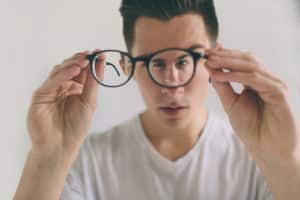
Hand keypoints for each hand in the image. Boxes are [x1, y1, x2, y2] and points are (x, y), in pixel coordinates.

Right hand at [27, 50, 104, 156]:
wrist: (62, 145)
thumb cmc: (77, 126)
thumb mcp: (90, 102)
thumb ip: (93, 82)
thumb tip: (100, 61)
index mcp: (74, 89)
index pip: (81, 71)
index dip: (89, 61)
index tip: (99, 52)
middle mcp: (62, 87)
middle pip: (69, 67)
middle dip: (81, 59)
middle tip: (90, 54)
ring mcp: (51, 90)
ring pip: (59, 71)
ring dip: (72, 64)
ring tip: (84, 61)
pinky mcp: (40, 95)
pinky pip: (51, 81)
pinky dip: (63, 74)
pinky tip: (74, 70)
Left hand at [205, 44, 298, 162]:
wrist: (266, 148)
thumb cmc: (251, 127)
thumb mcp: (231, 103)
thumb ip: (222, 85)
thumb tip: (210, 66)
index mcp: (257, 81)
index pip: (241, 61)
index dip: (224, 55)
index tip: (207, 52)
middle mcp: (267, 80)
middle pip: (247, 59)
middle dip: (225, 55)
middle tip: (207, 53)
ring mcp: (275, 85)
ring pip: (252, 66)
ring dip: (229, 62)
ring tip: (211, 61)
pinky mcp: (279, 93)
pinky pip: (256, 79)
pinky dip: (237, 75)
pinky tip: (221, 75)